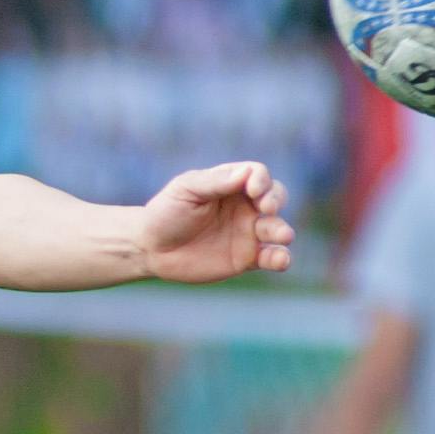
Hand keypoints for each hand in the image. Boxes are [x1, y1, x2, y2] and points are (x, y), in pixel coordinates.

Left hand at [138, 161, 294, 283]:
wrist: (151, 249)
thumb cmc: (166, 212)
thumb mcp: (185, 190)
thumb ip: (215, 181)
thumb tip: (247, 174)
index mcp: (230, 184)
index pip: (257, 174)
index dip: (261, 179)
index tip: (253, 189)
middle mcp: (244, 206)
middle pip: (275, 196)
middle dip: (276, 199)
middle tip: (267, 208)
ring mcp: (247, 232)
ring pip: (277, 228)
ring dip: (282, 230)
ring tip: (282, 235)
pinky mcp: (246, 258)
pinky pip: (271, 257)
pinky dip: (280, 258)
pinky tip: (280, 259)